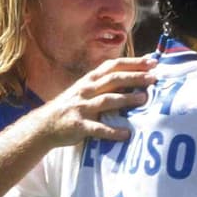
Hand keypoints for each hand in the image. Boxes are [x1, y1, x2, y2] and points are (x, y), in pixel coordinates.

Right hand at [38, 56, 156, 145]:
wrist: (44, 125)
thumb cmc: (72, 106)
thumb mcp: (86, 90)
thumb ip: (106, 83)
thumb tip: (133, 74)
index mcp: (90, 80)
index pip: (113, 66)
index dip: (132, 63)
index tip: (152, 62)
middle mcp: (86, 91)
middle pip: (112, 80)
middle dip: (134, 77)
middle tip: (152, 78)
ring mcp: (81, 107)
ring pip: (106, 100)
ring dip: (126, 99)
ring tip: (143, 99)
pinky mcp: (79, 125)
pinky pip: (98, 128)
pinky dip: (113, 131)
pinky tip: (126, 134)